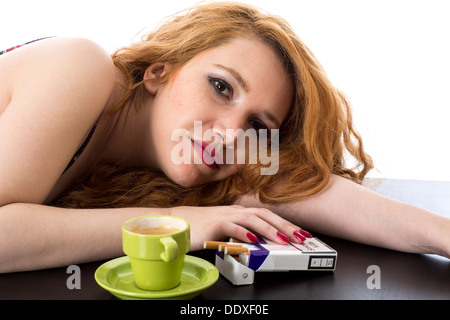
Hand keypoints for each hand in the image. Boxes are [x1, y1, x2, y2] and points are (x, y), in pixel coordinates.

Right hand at [168, 205, 311, 250]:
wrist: (176, 222)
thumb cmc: (199, 226)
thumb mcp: (224, 228)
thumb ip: (241, 231)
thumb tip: (258, 240)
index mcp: (238, 212)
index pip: (267, 215)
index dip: (285, 223)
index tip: (300, 233)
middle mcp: (234, 211)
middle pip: (265, 215)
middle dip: (285, 226)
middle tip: (301, 237)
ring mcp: (224, 216)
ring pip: (252, 219)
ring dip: (269, 229)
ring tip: (284, 240)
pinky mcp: (214, 224)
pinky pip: (231, 226)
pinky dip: (243, 232)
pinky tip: (253, 239)